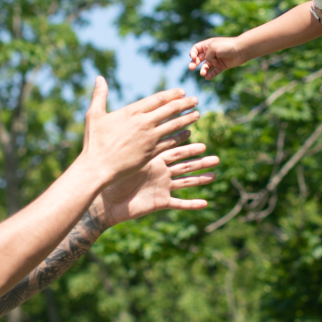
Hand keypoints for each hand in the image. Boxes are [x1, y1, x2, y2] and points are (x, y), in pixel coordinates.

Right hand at [80, 78, 200, 187]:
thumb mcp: (94, 115)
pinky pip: (171, 142)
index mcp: (131, 111)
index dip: (172, 94)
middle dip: (185, 103)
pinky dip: (181, 137)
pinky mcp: (152, 153)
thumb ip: (100, 95)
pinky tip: (188, 134)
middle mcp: (144, 123)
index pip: (158, 99)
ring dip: (187, 119)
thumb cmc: (94, 142)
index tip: (182, 92)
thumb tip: (99, 77)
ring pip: (174, 125)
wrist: (97, 167)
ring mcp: (149, 138)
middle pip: (170, 109)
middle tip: (195, 100)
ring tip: (197, 114)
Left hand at [94, 139, 218, 225]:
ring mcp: (161, 188)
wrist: (106, 202)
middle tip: (214, 156)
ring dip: (200, 179)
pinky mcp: (160, 202)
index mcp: (153, 160)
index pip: (172, 148)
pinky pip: (179, 204)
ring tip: (214, 175)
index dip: (184, 142)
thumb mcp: (125, 158)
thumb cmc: (111, 178)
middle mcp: (160, 173)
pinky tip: (205, 203)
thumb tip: (131, 118)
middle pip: (184, 164)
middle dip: (198, 160)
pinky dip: (191, 204)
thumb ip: (133, 142)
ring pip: (186, 182)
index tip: (195, 133)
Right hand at [188, 37, 244, 80]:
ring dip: (203, 70)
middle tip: (191, 68)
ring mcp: (216, 59)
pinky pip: (214, 71)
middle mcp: (211, 52)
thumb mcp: (213, 48)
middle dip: (194, 63)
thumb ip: (207, 55)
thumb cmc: (227, 46)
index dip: (192, 53)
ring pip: (206, 66)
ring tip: (203, 73)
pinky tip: (207, 77)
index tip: (194, 57)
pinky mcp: (222, 66)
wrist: (241, 50)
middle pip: (199, 58)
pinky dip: (210, 75)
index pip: (196, 49)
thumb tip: (209, 63)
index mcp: (208, 45)